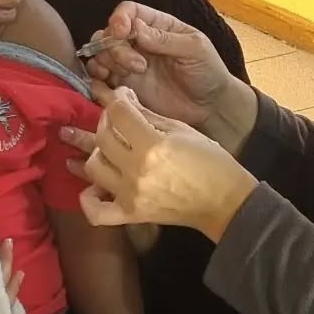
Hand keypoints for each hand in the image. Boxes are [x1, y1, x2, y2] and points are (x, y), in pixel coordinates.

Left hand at [64, 86, 256, 242]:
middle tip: (118, 120)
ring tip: (112, 148)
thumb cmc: (209, 162)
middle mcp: (137, 171)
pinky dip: (90, 198)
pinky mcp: (131, 215)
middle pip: (102, 137)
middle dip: (107, 121)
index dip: (118, 100)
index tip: (124, 98)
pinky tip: (96, 186)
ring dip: (98, 153)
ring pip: (93, 167)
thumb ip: (148, 114)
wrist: (223, 202)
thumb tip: (123, 99)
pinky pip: (96, 211)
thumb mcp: (181, 129)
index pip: (118, 114)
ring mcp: (131, 195)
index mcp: (153, 146)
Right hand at [83, 3, 236, 131]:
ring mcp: (130, 65)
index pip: (129, 11)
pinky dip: (97, 80)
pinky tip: (109, 85)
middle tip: (138, 66)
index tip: (122, 32)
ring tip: (128, 75)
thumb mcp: (195, 49)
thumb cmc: (208, 72)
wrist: (210, 108)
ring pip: (102, 54)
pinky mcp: (125, 87)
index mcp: (157, 26)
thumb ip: (165, 39)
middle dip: (116, 47)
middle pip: (110, 33)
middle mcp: (139, 42)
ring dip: (107, 61)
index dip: (120, 18)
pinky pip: (100, 79)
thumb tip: (136, 29)